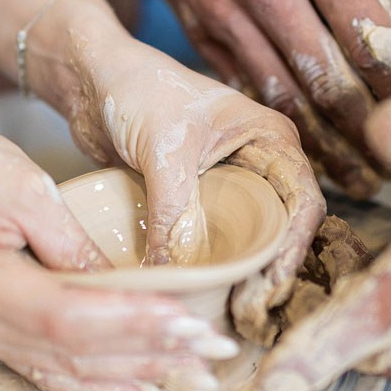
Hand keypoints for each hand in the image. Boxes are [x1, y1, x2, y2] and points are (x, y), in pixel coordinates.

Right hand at [0, 110, 237, 390]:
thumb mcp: (29, 187)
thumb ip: (77, 245)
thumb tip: (132, 292)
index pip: (64, 315)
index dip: (129, 323)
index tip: (185, 320)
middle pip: (67, 350)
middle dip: (145, 352)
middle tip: (207, 348)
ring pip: (61, 368)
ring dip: (129, 371)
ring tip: (188, 368)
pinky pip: (43, 367)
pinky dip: (94, 377)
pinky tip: (138, 383)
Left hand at [35, 5, 325, 336]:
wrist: (89, 78)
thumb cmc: (136, 88)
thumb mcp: (164, 151)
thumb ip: (176, 210)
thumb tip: (175, 273)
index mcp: (271, 139)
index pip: (301, 202)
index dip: (292, 247)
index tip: (271, 283)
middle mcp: (259, 163)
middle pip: (280, 228)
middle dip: (269, 271)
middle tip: (250, 312)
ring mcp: (229, 185)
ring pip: (249, 240)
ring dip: (242, 275)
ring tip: (232, 312)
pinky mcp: (196, 201)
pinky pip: (213, 242)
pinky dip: (211, 268)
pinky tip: (203, 295)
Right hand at [140, 0, 390, 194]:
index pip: (366, 35)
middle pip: (325, 78)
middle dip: (365, 130)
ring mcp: (226, 12)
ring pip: (280, 96)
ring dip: (322, 146)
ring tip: (356, 178)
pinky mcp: (200, 31)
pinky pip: (244, 88)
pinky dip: (276, 123)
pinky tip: (305, 149)